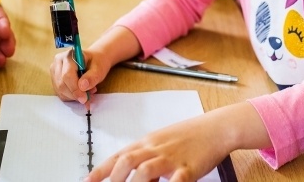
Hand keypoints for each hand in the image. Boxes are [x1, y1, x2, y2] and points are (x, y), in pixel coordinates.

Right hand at [50, 48, 107, 102]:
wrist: (93, 59)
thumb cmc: (96, 62)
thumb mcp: (99, 68)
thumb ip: (92, 77)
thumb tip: (82, 87)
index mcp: (69, 56)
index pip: (67, 75)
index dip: (75, 89)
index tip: (84, 98)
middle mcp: (58, 62)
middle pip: (62, 84)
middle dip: (75, 95)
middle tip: (88, 98)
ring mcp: (55, 71)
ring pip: (60, 90)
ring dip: (74, 97)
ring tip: (87, 93)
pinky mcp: (55, 79)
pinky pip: (60, 93)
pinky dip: (71, 97)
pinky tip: (80, 93)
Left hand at [86, 111, 234, 181]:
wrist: (217, 127)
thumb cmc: (190, 135)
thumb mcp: (162, 142)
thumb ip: (145, 156)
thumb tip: (130, 173)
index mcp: (148, 142)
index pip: (118, 156)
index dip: (100, 171)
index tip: (86, 181)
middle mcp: (156, 148)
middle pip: (127, 161)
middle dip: (114, 179)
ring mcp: (172, 158)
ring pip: (146, 170)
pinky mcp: (189, 168)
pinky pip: (176, 181)